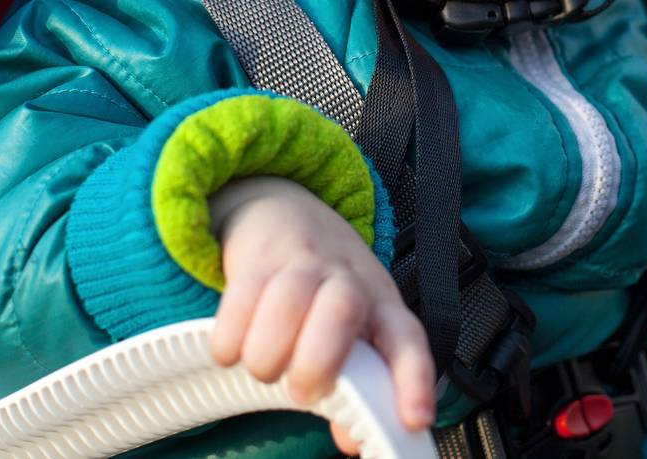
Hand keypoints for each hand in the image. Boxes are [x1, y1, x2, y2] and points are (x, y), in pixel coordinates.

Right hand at [208, 179, 434, 454]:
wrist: (283, 210)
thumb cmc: (326, 288)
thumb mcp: (355, 328)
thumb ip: (356, 383)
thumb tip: (351, 440)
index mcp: (381, 304)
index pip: (408, 339)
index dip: (414, 379)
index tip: (415, 419)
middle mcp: (348, 280)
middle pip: (342, 308)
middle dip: (319, 358)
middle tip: (302, 391)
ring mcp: (303, 264)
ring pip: (289, 300)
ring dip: (270, 350)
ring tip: (264, 371)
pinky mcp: (257, 260)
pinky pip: (241, 296)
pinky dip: (230, 336)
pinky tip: (231, 352)